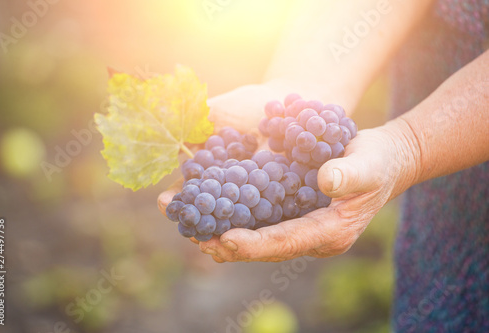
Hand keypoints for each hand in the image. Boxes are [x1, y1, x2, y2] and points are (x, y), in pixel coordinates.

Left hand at [197, 120, 418, 261]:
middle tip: (193, 236)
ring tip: (189, 226)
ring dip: (223, 233)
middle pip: (265, 247)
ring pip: (258, 237)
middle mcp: (311, 237)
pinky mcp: (292, 214)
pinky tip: (209, 208)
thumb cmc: (379, 161)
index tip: (225, 240)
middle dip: (228, 244)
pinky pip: (259, 221)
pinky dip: (234, 216)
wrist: (383, 160)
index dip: (256, 243)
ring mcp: (301, 228)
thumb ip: (352, 174)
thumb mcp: (370, 163)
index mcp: (331, 232)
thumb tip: (326, 179)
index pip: (288, 242)